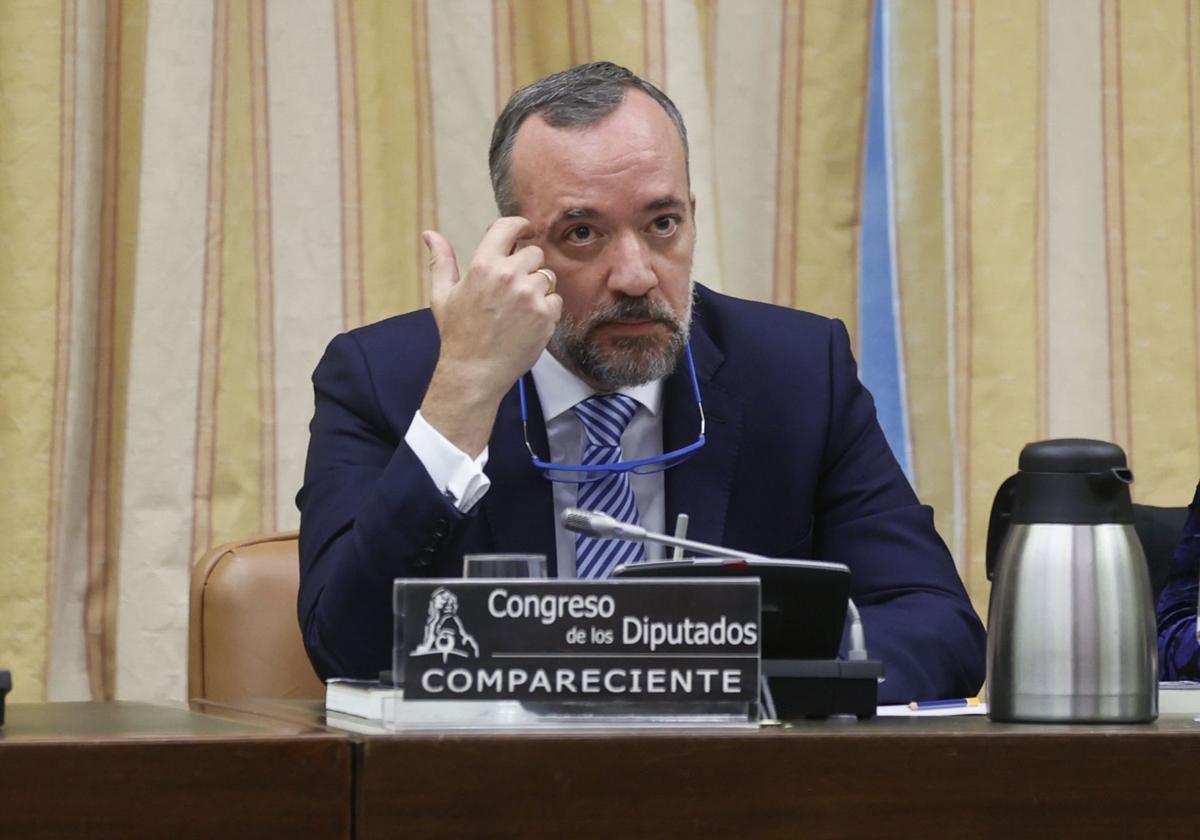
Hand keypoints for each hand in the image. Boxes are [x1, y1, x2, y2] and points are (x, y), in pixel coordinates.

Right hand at [419, 218, 561, 455]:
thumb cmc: (458, 334)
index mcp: (483, 265)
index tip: (524, 230)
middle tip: (513, 287)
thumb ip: (442, 260)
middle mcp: (509, 276)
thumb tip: (430, 234)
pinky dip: (547, 308)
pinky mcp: (546, 315)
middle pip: (534, 253)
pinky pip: (556, 299)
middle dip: (527, 265)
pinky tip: (527, 321)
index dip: (520, 225)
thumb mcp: (443, 295)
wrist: (474, 372)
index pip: (509, 227)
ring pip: (547, 276)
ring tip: (518, 308)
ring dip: (538, 287)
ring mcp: (530, 296)